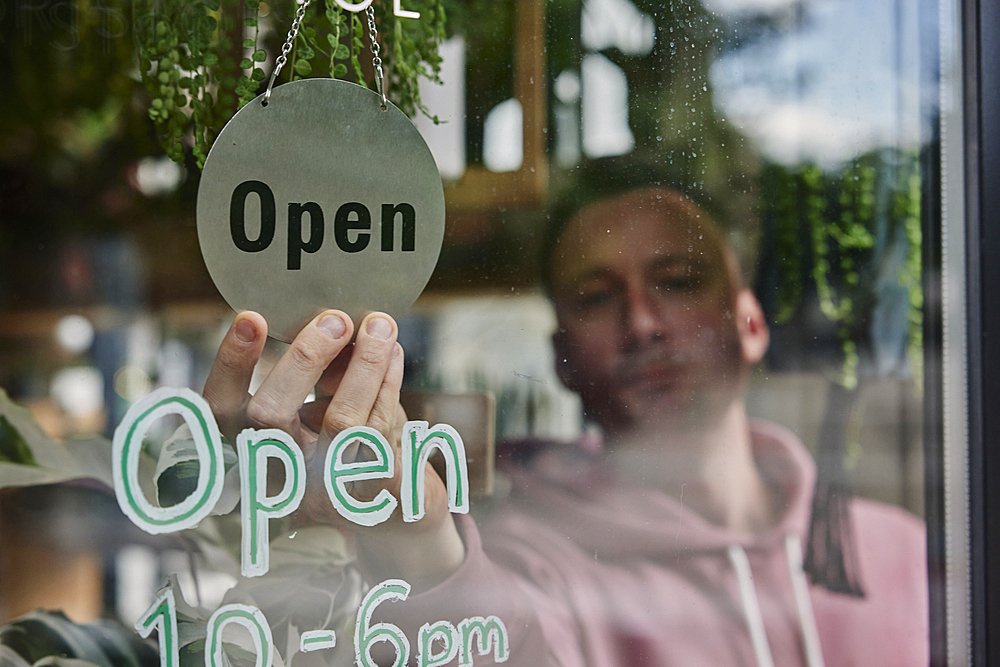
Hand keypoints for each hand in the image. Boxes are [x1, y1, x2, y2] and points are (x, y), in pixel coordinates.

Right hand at [203, 310, 465, 590]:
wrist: (397, 518)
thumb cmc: (350, 453)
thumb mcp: (322, 417)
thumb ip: (321, 376)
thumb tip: (331, 323)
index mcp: (254, 454)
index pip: (222, 414)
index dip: (229, 367)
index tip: (250, 318)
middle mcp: (279, 479)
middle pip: (268, 419)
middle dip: (302, 359)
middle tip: (334, 320)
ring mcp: (325, 490)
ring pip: (340, 420)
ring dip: (362, 363)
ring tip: (379, 324)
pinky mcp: (373, 492)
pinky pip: (382, 425)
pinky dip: (388, 381)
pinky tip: (392, 353)